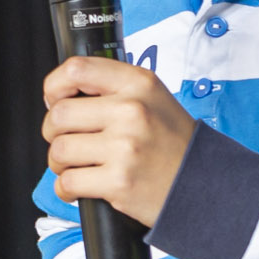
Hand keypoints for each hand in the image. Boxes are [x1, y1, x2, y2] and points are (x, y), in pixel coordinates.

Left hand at [43, 56, 195, 227]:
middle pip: (60, 114)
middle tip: (65, 140)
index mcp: (138, 84)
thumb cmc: (174, 144)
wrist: (206, 185)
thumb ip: (113, 89)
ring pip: (59, 150)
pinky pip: (68, 182)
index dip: (54, 86)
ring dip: (58, 162)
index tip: (54, 100)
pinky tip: (76, 187)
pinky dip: (65, 188)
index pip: (76, 69)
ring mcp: (125, 147)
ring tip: (74, 165)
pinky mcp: (119, 182)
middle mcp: (131, 111)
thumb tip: (61, 95)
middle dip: (53, 131)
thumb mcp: (153, 99)